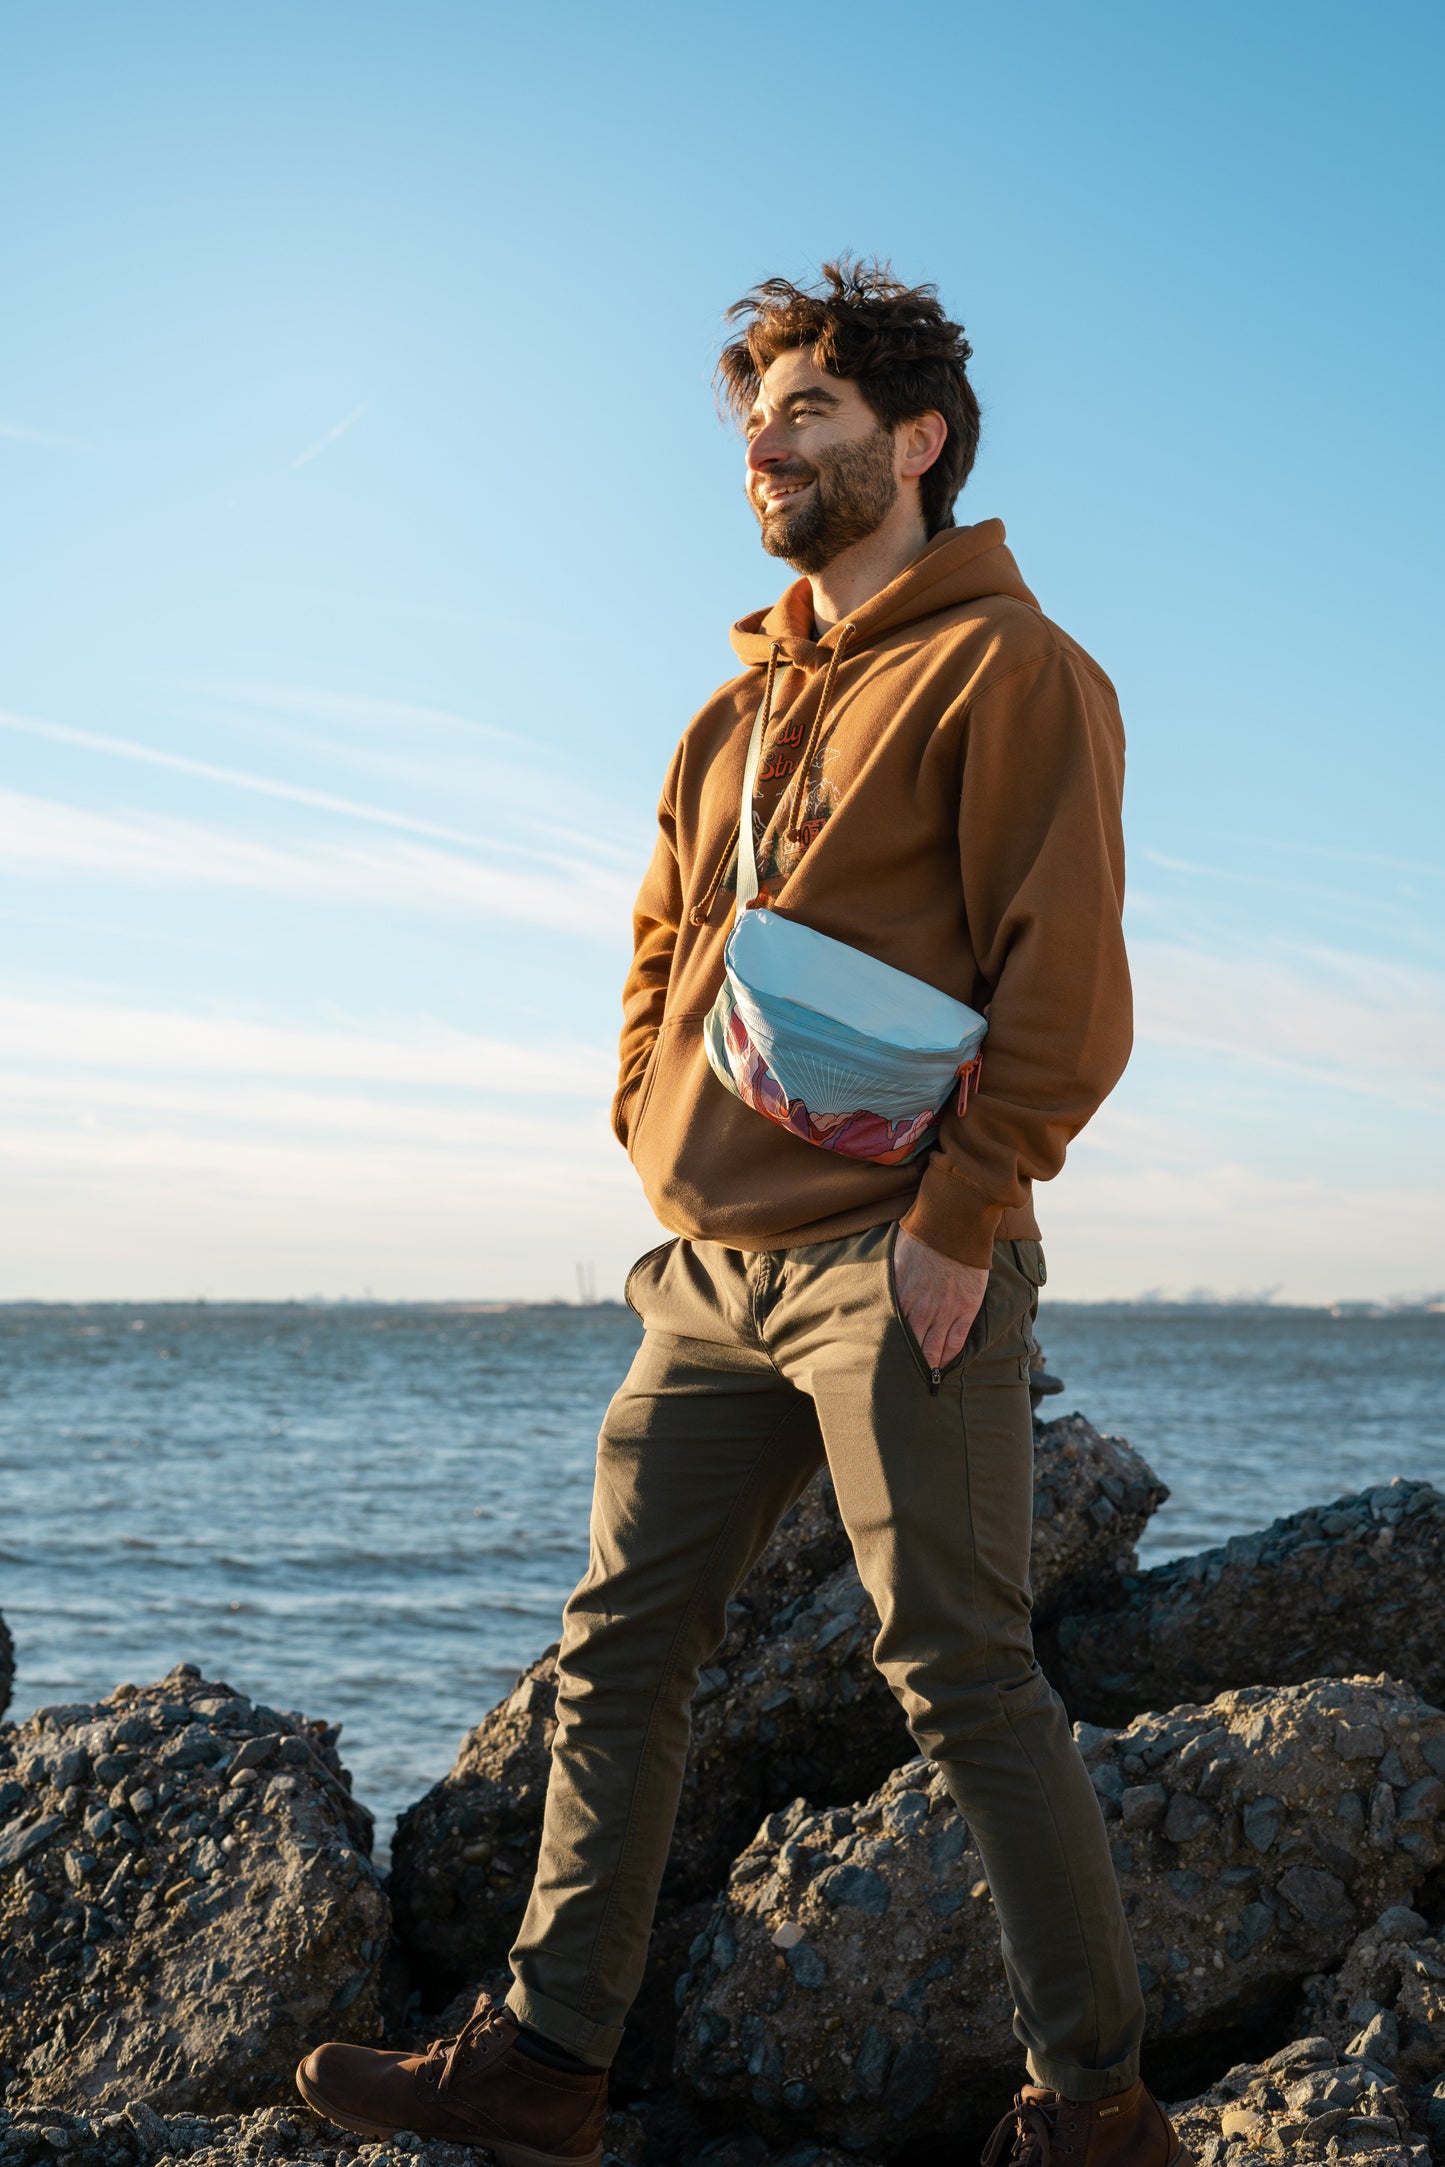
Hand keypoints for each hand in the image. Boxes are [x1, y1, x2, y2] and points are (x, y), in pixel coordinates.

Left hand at [894, 1226, 988, 1372]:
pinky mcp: (965, 1310)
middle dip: (905, 1366)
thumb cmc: (922, 1236)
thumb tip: (869, 1284)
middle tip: (901, 1381)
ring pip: (933, 1350)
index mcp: (900, 1297)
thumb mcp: (894, 1257)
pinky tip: (944, 1366)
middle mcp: (920, 1309)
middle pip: (910, 1347)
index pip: (890, 1333)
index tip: (881, 1364)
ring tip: (924, 1381)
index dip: (887, 1351)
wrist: (955, 1225)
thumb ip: (887, 1278)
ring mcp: (944, 1312)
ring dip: (928, 1367)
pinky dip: (948, 1357)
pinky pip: (955, 1342)